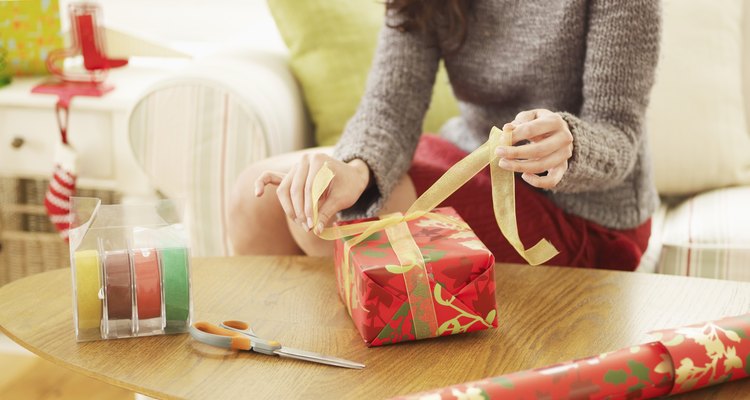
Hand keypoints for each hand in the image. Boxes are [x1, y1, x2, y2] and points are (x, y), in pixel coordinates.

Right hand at [255, 154, 370, 233]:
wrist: (351, 176)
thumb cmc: (349, 186)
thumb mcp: (342, 198)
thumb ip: (327, 212)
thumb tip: (315, 230)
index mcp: (319, 161)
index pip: (309, 188)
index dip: (309, 208)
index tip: (312, 225)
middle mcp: (304, 161)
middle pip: (295, 189)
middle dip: (300, 211)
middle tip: (307, 227)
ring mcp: (295, 168)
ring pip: (284, 190)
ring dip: (290, 208)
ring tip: (300, 223)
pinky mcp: (290, 175)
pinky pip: (271, 177)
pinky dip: (262, 184)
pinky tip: (257, 194)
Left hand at [495, 109, 572, 189]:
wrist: (560, 132)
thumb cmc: (540, 123)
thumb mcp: (532, 116)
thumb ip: (520, 121)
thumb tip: (507, 128)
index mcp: (555, 121)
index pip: (531, 130)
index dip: (514, 135)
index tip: (501, 139)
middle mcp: (564, 138)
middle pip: (538, 150)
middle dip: (515, 153)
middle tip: (498, 153)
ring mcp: (565, 154)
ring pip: (541, 166)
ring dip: (520, 167)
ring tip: (503, 164)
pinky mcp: (563, 167)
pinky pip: (551, 180)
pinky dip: (537, 182)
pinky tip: (524, 176)